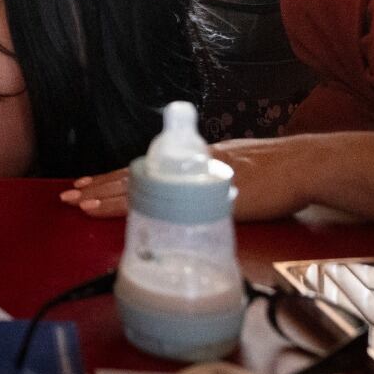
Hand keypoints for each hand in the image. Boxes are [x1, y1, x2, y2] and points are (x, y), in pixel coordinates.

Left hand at [59, 135, 319, 220]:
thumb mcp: (232, 168)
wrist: (305, 165)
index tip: (86, 183)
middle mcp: (188, 163)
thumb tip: (190, 195)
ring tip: (80, 204)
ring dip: (110, 197)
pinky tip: (124, 215)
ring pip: (143, 186)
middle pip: (135, 175)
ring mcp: (196, 177)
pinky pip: (166, 202)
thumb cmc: (276, 171)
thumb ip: (207, 178)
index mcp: (192, 158)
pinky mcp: (210, 194)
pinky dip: (141, 209)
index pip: (144, 168)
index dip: (113, 177)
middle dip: (100, 187)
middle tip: (68, 196)